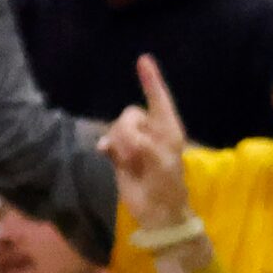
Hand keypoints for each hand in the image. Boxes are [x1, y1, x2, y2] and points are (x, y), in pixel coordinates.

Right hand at [96, 53, 191, 230]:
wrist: (157, 213)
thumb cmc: (167, 187)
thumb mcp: (161, 164)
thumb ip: (144, 145)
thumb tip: (127, 139)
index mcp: (168, 130)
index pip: (159, 100)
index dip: (151, 80)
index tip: (143, 59)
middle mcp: (152, 132)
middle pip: (130, 114)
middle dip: (127, 132)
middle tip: (135, 156)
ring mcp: (135, 143)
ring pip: (117, 127)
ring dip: (118, 143)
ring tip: (129, 163)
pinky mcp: (121, 155)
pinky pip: (108, 141)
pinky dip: (107, 147)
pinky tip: (105, 154)